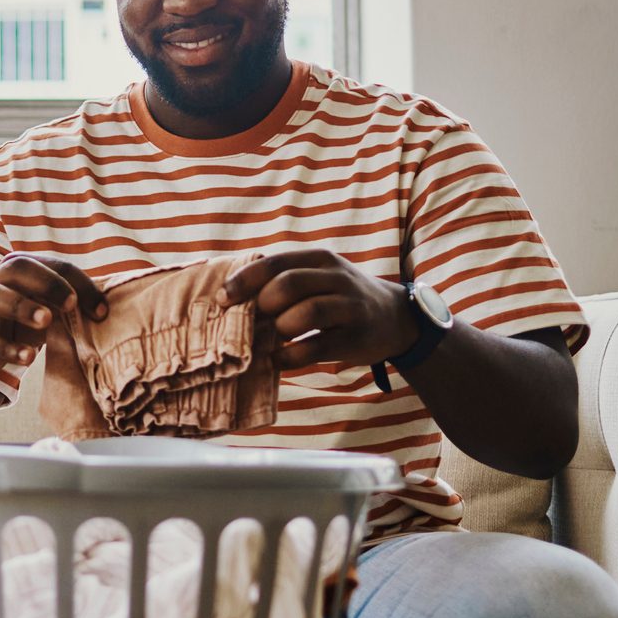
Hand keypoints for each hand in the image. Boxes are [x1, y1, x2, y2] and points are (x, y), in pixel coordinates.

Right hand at [0, 253, 103, 378]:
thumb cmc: (22, 323)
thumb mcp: (46, 308)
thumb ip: (70, 304)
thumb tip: (104, 312)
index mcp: (20, 269)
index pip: (54, 265)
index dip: (80, 284)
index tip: (101, 312)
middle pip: (19, 267)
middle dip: (48, 283)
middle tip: (71, 304)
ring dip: (23, 307)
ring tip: (46, 321)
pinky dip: (8, 348)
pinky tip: (28, 357)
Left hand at [222, 249, 417, 370]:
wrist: (395, 318)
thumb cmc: (340, 296)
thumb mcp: (318, 276)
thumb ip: (281, 279)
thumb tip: (229, 295)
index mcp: (319, 258)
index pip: (274, 263)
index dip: (243, 281)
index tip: (222, 299)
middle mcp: (337, 278)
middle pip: (288, 285)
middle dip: (263, 306)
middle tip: (255, 321)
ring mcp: (350, 307)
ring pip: (304, 314)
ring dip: (279, 330)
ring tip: (273, 338)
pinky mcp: (356, 338)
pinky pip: (315, 348)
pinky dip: (290, 357)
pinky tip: (279, 359)